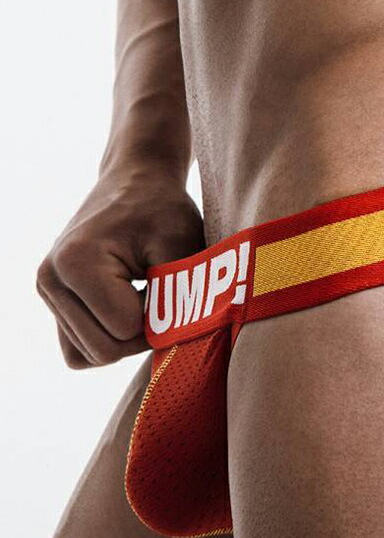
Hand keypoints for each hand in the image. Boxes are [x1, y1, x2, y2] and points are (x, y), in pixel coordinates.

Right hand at [37, 166, 203, 368]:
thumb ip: (180, 299)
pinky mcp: (55, 303)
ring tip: (144, 294)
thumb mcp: (183, 249)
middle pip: (104, 351)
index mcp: (75, 263)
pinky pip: (81, 351)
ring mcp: (48, 293)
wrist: (137, 182)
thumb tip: (177, 345)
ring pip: (92, 355)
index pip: (125, 330)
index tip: (170, 282)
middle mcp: (50, 280)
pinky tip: (129, 305)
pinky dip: (110, 339)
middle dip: (144, 333)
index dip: (161, 317)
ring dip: (128, 336)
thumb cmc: (164, 212)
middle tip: (162, 294)